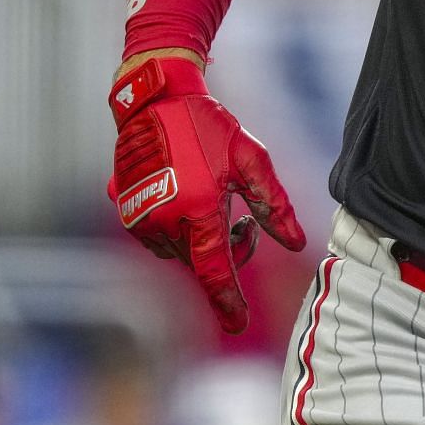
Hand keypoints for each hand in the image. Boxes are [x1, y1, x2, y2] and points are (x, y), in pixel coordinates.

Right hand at [106, 56, 305, 332]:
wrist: (156, 100)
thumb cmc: (208, 126)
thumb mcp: (251, 160)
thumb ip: (274, 205)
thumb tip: (297, 243)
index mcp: (196, 211)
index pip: (214, 272)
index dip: (227, 301)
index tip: (237, 323)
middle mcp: (163, 221)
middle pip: (199, 262)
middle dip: (226, 253)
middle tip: (246, 225)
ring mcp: (140, 218)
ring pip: (179, 252)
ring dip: (202, 243)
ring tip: (219, 206)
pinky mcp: (127, 211)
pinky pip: (160, 238)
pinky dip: (181, 232)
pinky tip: (193, 202)